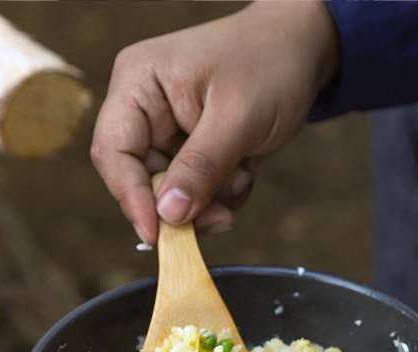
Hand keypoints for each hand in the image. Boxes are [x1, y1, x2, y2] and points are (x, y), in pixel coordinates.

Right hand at [91, 2, 338, 241]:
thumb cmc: (270, 65)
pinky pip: (197, 193)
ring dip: (210, 200)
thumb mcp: (237, 118)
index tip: (156, 236)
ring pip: (173, 195)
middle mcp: (145, 109)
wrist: (303, 50)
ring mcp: (169, 133)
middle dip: (183, 205)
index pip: (114, 151)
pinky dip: (223, 194)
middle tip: (221, 217)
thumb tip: (167, 215)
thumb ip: (201, 167)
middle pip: (142, 181)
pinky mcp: (193, 152)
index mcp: (139, 84)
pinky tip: (245, 170)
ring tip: (243, 174)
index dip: (131, 198)